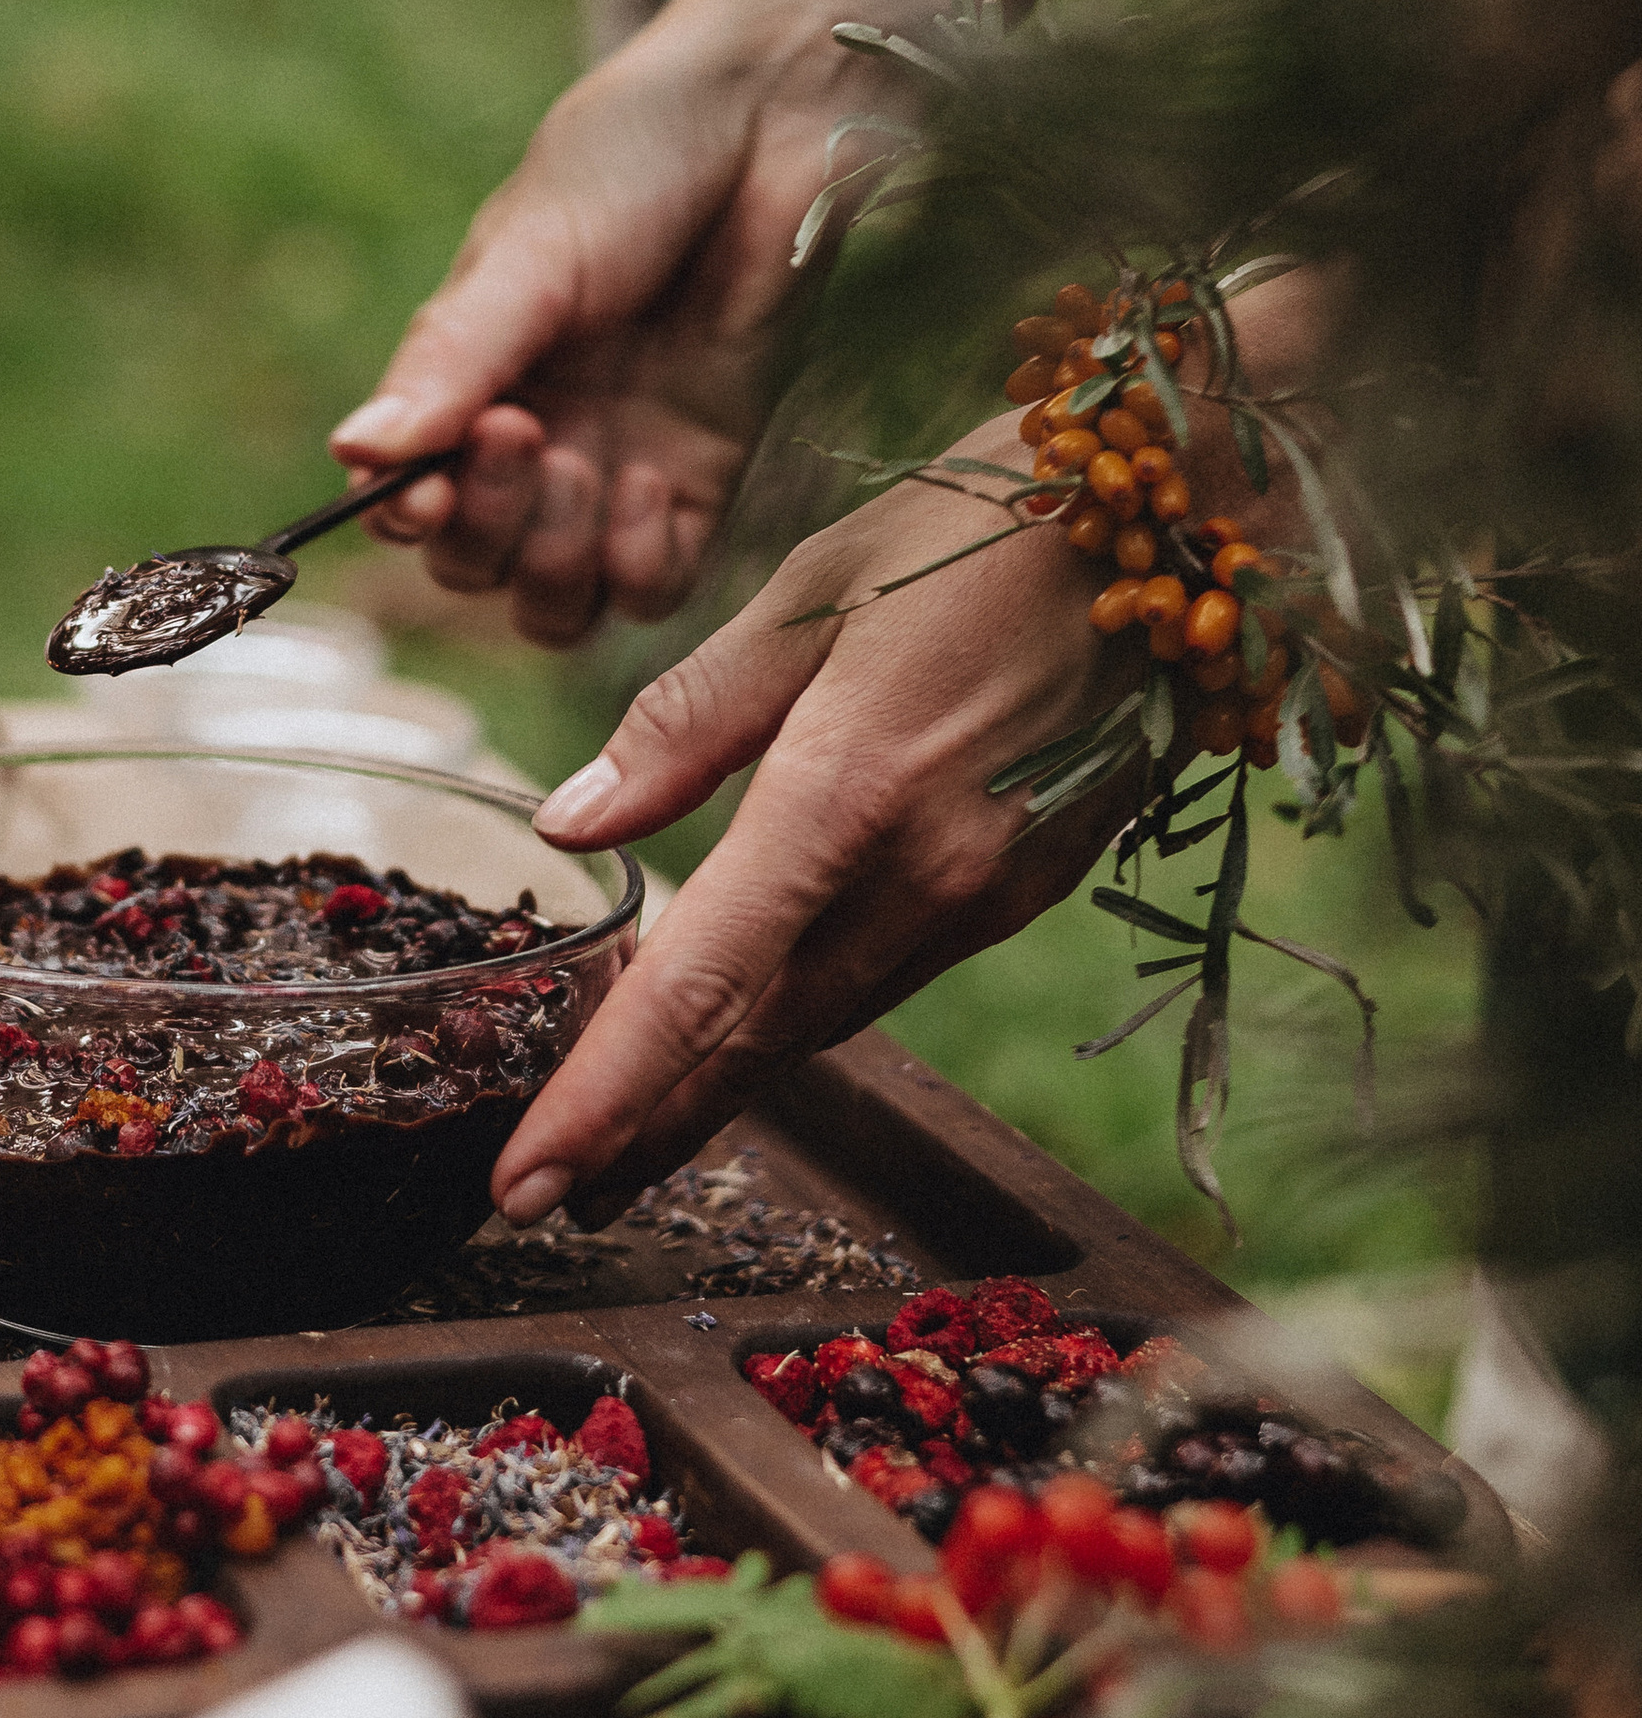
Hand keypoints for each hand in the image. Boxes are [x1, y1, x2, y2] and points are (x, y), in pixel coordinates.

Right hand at [330, 18, 868, 646]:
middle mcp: (537, 440)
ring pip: (558, 600)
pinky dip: (637, 562)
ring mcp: (621, 467)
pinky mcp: (707, 478)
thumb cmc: (634, 158)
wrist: (771, 121)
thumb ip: (449, 361)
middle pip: (477, 567)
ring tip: (582, 465)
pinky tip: (647, 481)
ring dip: (554, 560)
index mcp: (471, 383)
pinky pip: (654, 586)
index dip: (409, 518)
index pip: (408, 503)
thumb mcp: (527, 256)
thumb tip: (352, 455)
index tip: (429, 483)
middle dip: (486, 528)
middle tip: (523, 434)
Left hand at [489, 422, 1137, 1219]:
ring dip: (720, 1086)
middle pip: (759, 1039)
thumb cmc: (984, 524)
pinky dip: (799, 1012)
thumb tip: (572, 823)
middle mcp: (925, 875)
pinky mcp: (1028, 888)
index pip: (702, 986)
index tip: (527, 1182)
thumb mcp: (810, 591)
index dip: (607, 1097)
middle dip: (647, 1128)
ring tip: (621, 1141)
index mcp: (847, 794)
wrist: (1190, 517)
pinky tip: (743, 1025)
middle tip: (543, 1199)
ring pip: (824, 1018)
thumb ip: (686, 722)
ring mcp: (989, 894)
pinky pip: (885, 972)